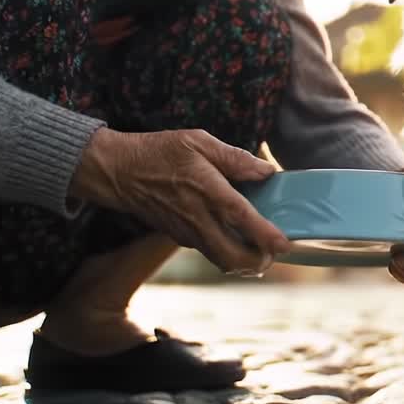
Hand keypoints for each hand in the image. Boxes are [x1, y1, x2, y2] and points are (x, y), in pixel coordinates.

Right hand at [72, 127, 290, 274]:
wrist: (118, 172)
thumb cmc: (159, 152)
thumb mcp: (198, 142)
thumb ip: (235, 158)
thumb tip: (265, 171)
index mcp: (207, 191)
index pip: (242, 218)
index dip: (265, 235)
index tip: (285, 245)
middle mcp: (197, 218)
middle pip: (233, 256)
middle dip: (258, 260)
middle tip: (275, 250)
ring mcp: (186, 232)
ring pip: (221, 260)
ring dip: (243, 261)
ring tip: (260, 247)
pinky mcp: (179, 237)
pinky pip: (209, 252)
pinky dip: (227, 251)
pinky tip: (236, 236)